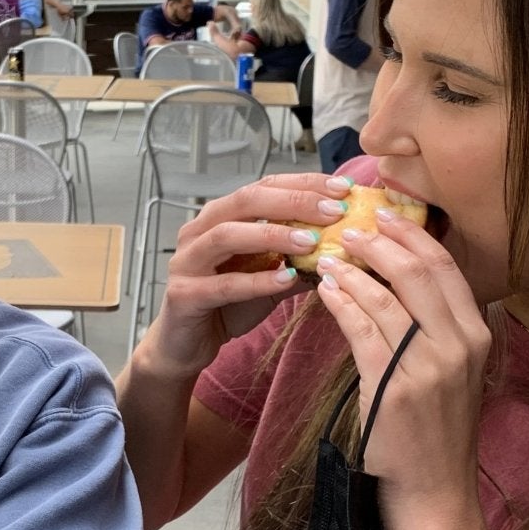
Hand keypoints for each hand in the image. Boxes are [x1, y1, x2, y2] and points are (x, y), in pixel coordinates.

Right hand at [143, 173, 352, 381]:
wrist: (187, 345)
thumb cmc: (226, 306)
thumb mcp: (270, 278)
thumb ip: (299, 260)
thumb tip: (345, 246)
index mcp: (220, 217)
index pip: (264, 187)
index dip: (303, 185)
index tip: (341, 190)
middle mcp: (199, 230)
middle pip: (245, 201)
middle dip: (293, 202)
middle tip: (333, 210)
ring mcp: (187, 261)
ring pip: (227, 235)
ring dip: (272, 235)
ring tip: (311, 242)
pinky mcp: (184, 294)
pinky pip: (223, 285)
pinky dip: (257, 281)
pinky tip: (287, 280)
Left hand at [316, 210, 491, 527]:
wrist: (433, 490)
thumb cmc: (436, 432)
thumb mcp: (452, 373)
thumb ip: (437, 328)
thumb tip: (403, 278)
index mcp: (477, 336)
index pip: (447, 268)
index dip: (414, 235)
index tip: (387, 216)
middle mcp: (459, 346)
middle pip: (418, 271)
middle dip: (381, 242)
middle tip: (350, 228)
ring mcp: (428, 367)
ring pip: (386, 297)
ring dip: (352, 270)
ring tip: (329, 257)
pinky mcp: (393, 387)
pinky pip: (362, 328)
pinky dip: (341, 303)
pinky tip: (326, 291)